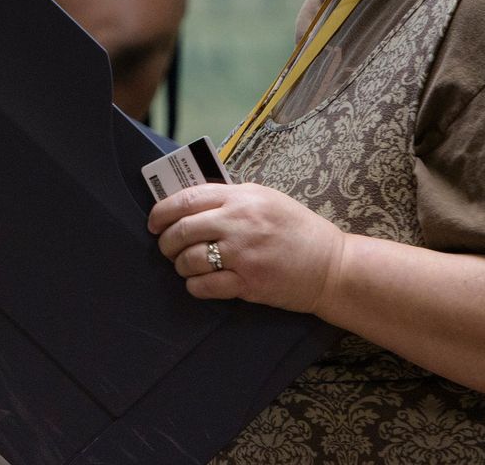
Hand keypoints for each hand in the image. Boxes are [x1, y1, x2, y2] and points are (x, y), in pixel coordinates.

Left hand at [146, 182, 347, 313]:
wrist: (331, 265)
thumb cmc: (297, 229)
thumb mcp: (265, 199)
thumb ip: (230, 198)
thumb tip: (190, 203)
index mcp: (241, 197)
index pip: (186, 199)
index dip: (162, 212)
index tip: (154, 222)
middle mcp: (239, 223)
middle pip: (182, 230)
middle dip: (166, 242)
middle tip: (167, 248)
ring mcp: (243, 255)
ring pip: (189, 260)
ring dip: (180, 265)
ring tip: (186, 266)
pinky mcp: (248, 284)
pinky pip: (204, 286)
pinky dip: (194, 285)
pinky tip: (199, 283)